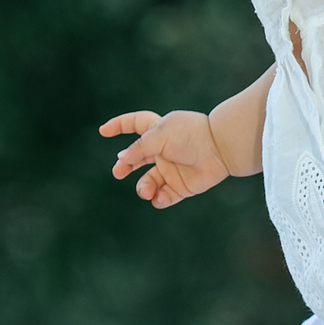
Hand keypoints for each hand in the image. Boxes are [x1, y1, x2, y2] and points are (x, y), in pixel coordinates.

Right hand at [101, 109, 228, 208]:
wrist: (221, 149)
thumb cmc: (191, 135)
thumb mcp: (159, 135)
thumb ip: (138, 147)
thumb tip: (121, 159)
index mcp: (158, 131)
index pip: (134, 124)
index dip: (118, 126)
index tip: (102, 131)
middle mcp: (163, 150)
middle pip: (136, 159)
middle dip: (124, 166)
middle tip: (118, 173)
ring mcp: (172, 169)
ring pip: (148, 181)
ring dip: (143, 188)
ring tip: (146, 191)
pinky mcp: (181, 186)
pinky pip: (164, 196)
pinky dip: (159, 200)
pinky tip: (159, 198)